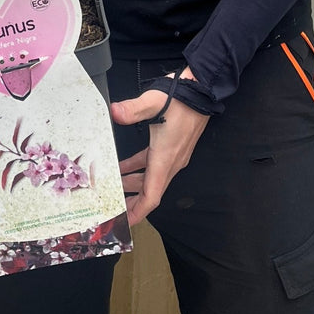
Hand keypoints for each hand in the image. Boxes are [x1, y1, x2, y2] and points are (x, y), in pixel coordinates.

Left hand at [110, 70, 209, 224]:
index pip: (151, 196)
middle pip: (149, 191)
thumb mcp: (153, 101)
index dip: (138, 212)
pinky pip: (153, 166)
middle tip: (111, 208)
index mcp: (165, 158)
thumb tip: (114, 112)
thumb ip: (133, 109)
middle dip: (131, 202)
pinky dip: (138, 169)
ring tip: (112, 188)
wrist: (202, 89)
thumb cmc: (181, 97)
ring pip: (151, 178)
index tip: (124, 224)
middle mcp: (171, 162)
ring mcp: (174, 155)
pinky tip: (124, 166)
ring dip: (133, 184)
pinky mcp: (173, 147)